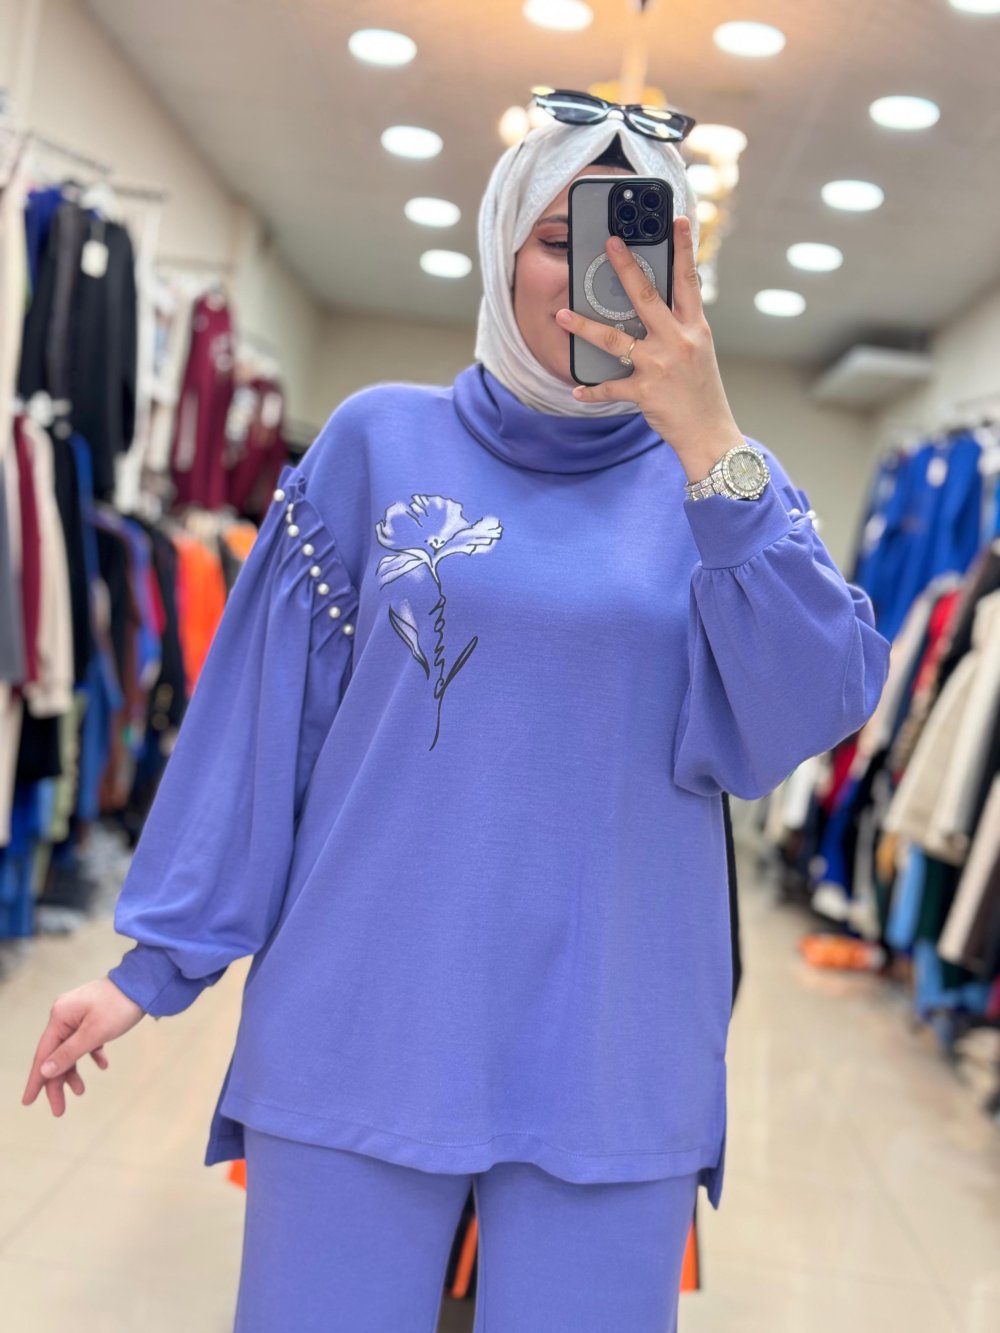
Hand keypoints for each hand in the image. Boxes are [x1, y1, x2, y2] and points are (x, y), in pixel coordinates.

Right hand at [21, 978, 145, 1116]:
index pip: (43, 1054)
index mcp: (60, 1016)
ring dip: (74, 1071)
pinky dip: (91, 1054)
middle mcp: (64, 1015)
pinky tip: (102, 1064)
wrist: (145, 983)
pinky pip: (86, 1041)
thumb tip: (45, 1070)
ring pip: (70, 1049)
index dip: (36, 1080)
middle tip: (59, 1110)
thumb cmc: (120, 1006)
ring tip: (80, 1091)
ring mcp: (78, 1015)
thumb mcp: (94, 1033)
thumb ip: (69, 1053)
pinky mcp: (92, 1016)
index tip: (28, 1101)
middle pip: (56, 1054)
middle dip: (57, 1082)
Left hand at [554, 216, 745, 482]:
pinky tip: (576, 390)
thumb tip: (653, 308)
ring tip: (562, 316)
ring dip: (584, 327)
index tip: (678, 220)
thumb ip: (679, 328)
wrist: (711, 435)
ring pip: (615, 340)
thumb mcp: (699, 353)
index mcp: (695, 329)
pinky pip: (610, 388)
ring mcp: (660, 366)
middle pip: (647, 297)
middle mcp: (678, 342)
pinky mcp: (645, 392)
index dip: (684, 249)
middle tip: (609, 243)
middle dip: (627, 267)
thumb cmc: (702, 393)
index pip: (690, 281)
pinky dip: (592, 391)